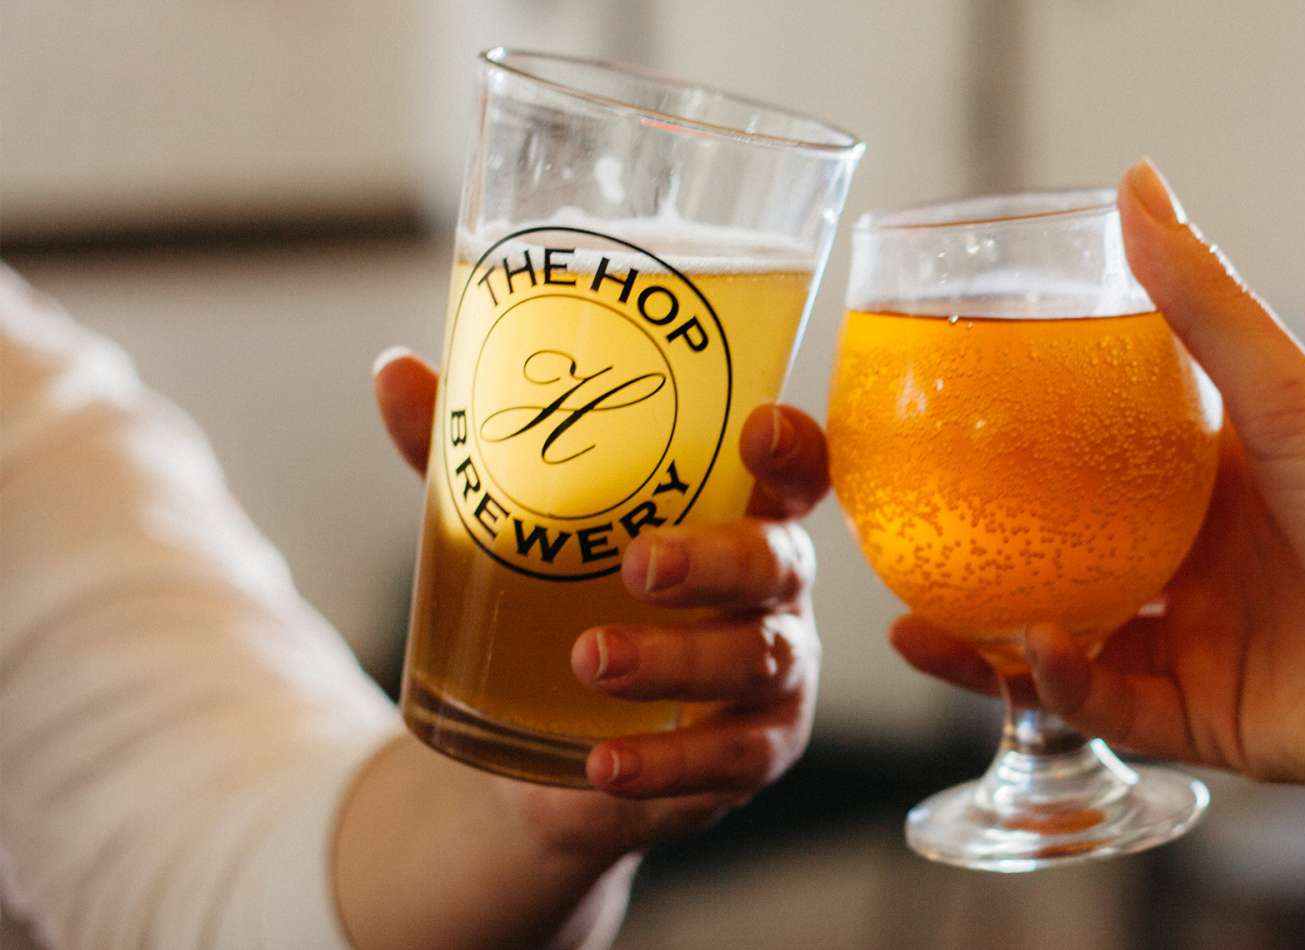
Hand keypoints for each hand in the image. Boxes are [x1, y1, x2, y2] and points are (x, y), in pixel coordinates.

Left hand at [372, 353, 826, 857]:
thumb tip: (395, 371)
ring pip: (754, 659)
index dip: (794, 449)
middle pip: (777, 561)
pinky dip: (666, 764)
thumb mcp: (517, 525)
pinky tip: (603, 762)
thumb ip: (471, 455)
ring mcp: (773, 675)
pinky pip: (725, 760)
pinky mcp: (750, 753)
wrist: (543, 739)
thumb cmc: (559, 597)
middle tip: (639, 564)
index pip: (795, 471)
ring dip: (675, 660)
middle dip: (715, 559)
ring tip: (590, 657)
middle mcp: (773, 590)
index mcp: (739, 514)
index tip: (757, 430)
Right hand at [891, 160, 1304, 806]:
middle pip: (1070, 550)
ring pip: (1068, 640)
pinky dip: (1059, 682)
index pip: (1105, 455)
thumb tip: (1135, 184)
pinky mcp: (1204, 720)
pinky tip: (1028, 650)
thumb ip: (1204, 304)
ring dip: (993, 632)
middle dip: (988, 547)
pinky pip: (1107, 705)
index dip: (1030, 443)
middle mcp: (1205, 560)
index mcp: (1223, 480)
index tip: (953, 419)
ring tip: (912, 612)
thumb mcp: (1290, 399)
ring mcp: (1202, 643)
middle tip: (902, 530)